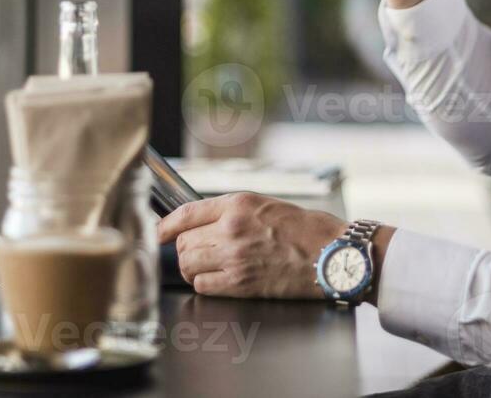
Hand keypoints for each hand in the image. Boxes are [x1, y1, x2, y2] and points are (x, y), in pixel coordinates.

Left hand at [157, 192, 344, 298]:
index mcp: (238, 204)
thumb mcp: (265, 204)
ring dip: (193, 267)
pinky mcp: (241, 284)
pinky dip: (204, 284)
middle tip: (196, 252)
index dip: (165, 226)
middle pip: (184, 242)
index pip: (185, 214)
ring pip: (189, 264)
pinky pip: (203, 286)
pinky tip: (218, 279)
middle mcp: (231, 228)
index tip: (159, 233)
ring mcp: (235, 257)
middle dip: (185, 249)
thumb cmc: (306, 230)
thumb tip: (200, 223)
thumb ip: (231, 211)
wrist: (331, 254)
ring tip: (206, 266)